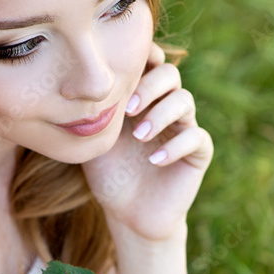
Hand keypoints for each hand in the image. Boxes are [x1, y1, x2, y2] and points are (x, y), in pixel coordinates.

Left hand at [81, 40, 213, 241]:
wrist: (128, 213)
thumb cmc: (109, 175)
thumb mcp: (95, 140)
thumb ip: (92, 111)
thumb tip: (75, 83)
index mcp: (142, 98)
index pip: (148, 64)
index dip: (139, 60)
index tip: (118, 73)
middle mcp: (165, 107)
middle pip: (169, 74)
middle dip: (148, 86)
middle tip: (127, 110)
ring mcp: (184, 128)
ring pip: (184, 101)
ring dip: (160, 115)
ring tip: (139, 137)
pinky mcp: (198, 152)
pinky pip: (196, 138)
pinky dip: (175, 147)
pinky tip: (154, 161)